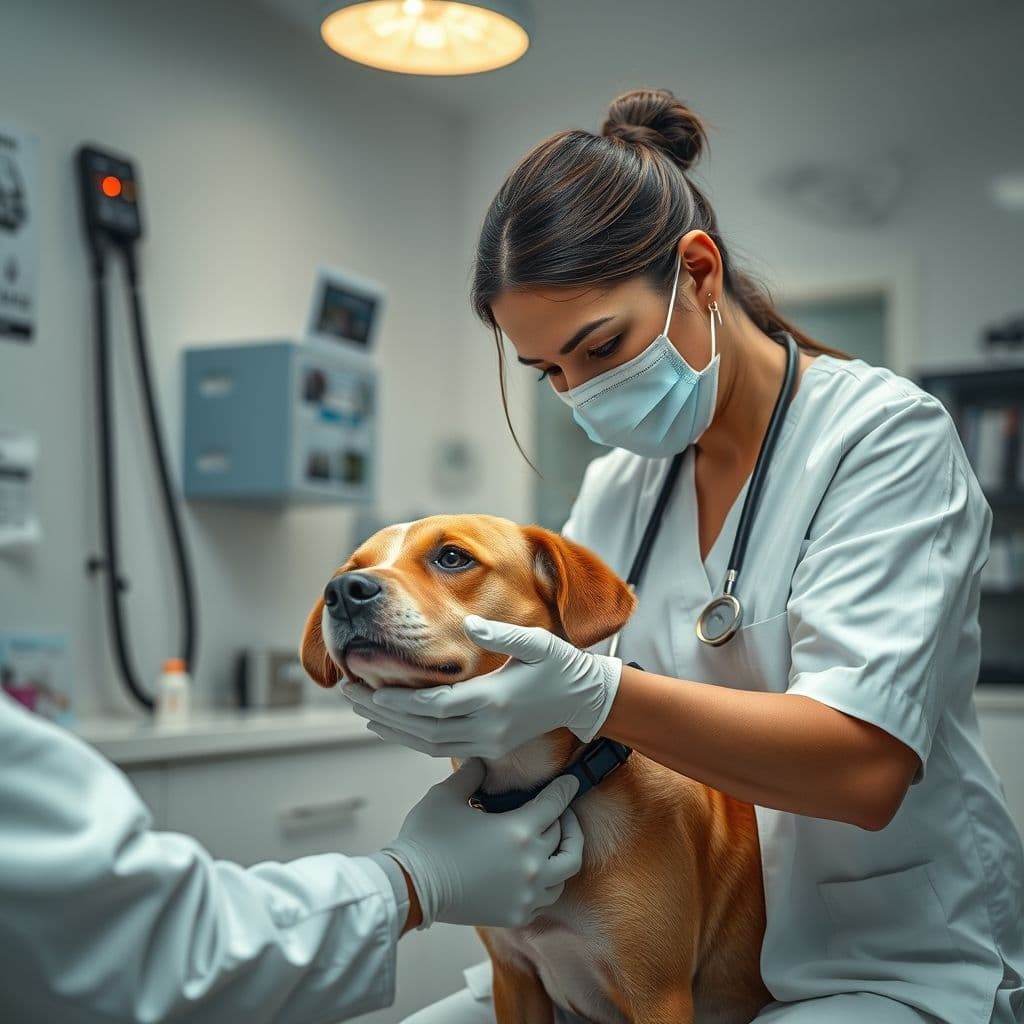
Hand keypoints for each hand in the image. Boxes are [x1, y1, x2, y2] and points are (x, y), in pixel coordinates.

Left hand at [343, 615, 622, 758]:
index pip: (433, 705)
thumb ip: (502, 635)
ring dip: (391, 727)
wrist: (586, 701)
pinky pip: (440, 747)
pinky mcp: (489, 748)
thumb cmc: (561, 666)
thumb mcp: (538, 643)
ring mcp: (488, 743)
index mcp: (495, 701)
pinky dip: (410, 738)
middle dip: (382, 711)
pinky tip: (391, 725)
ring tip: (359, 707)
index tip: (367, 684)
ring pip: (427, 743)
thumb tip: (469, 626)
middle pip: (421, 727)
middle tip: (347, 691)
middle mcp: (488, 728)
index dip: (398, 698)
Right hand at [381, 758, 583, 927]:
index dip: (565, 789)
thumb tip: (482, 760)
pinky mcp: (517, 914)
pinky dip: (549, 881)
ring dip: (564, 852)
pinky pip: (547, 897)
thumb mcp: (447, 794)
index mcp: (519, 831)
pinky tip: (539, 871)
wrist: (411, 887)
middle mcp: (532, 864)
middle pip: (565, 837)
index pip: (555, 804)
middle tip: (561, 809)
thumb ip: (471, 773)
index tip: (573, 782)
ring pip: (565, 871)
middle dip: (566, 818)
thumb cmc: (427, 838)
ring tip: (555, 841)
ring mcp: (527, 894)